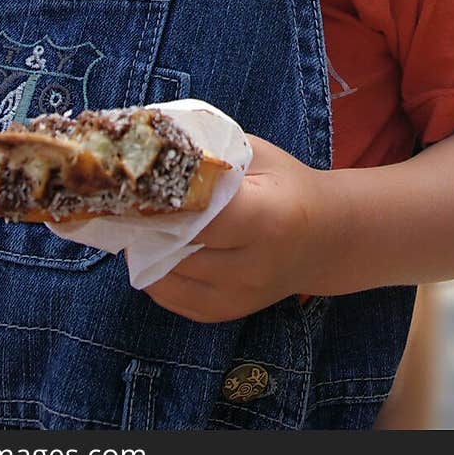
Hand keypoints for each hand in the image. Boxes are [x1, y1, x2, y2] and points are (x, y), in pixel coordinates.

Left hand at [138, 135, 324, 322]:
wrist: (327, 238)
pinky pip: (171, 298)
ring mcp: (238, 297)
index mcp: (266, 218)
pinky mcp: (226, 313)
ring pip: (165, 276)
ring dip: (144, 249)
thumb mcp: (258, 154)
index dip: (163, 197)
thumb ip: (213, 150)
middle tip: (126, 198)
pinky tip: (155, 246)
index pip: (198, 214)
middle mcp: (252, 266)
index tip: (139, 180)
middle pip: (175, 246)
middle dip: (146, 222)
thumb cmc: (287, 185)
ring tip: (139, 220)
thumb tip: (158, 140)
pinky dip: (155, 272)